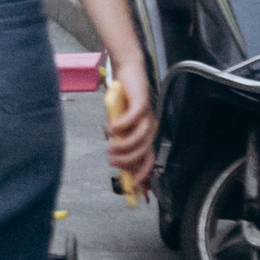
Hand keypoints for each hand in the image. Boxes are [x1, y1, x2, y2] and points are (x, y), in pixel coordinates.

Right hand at [104, 56, 153, 182]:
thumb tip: (113, 157)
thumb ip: (118, 139)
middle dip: (127, 160)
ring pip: (140, 137)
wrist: (126, 74)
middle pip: (144, 151)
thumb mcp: (117, 124)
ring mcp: (148, 116)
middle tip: (110, 159)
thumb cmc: (121, 100)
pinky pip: (134, 118)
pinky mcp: (142, 103)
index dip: (142, 173)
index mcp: (147, 135)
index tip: (131, 185)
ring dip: (124, 145)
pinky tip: (110, 128)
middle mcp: (151, 128)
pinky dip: (122, 125)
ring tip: (109, 146)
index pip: (148, 159)